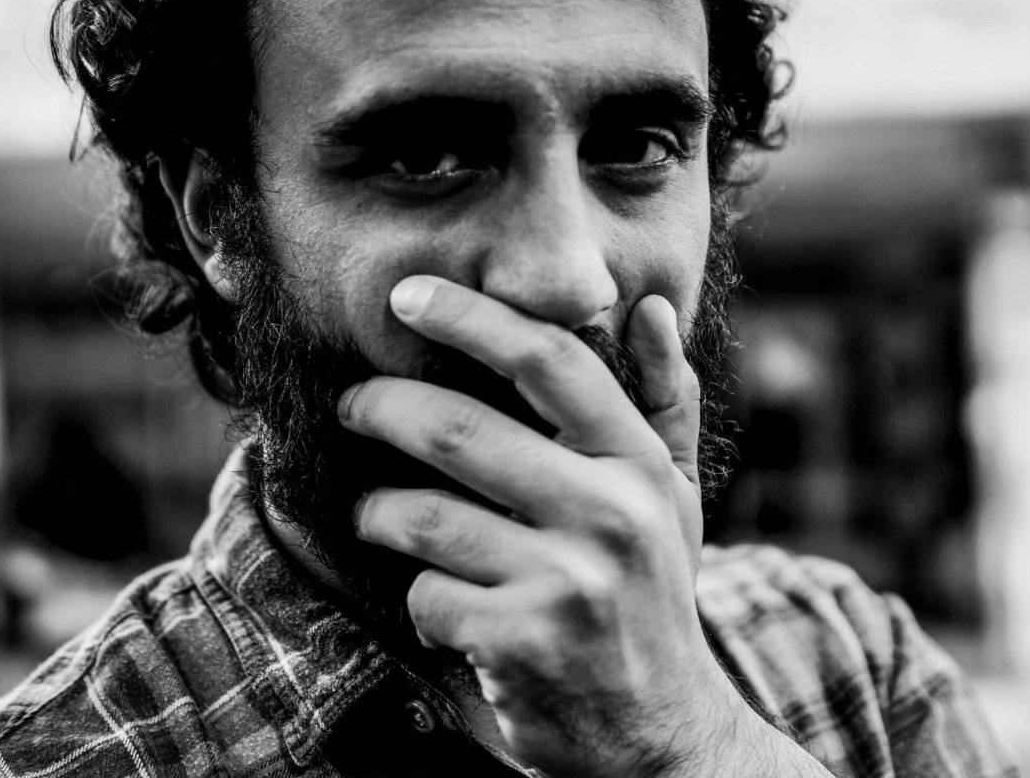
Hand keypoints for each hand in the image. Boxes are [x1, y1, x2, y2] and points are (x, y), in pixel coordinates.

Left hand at [340, 276, 822, 776]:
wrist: (663, 734)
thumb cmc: (652, 595)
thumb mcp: (675, 498)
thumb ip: (664, 400)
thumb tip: (647, 307)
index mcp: (640, 464)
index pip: (550, 362)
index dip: (471, 317)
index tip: (408, 296)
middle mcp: (611, 514)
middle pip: (458, 430)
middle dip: (381, 408)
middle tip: (353, 405)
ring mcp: (566, 581)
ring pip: (422, 516)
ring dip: (379, 512)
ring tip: (377, 514)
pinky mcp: (521, 642)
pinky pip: (425, 594)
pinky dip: (418, 599)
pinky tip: (441, 608)